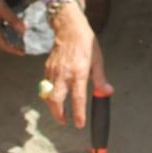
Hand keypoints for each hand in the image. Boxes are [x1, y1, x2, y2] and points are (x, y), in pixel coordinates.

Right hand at [40, 0, 107, 127]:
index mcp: (79, 72)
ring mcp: (53, 71)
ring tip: (60, 112)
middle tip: (64, 121)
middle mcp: (64, 74)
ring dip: (53, 106)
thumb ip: (100, 78)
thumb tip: (106, 92)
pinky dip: (49, 93)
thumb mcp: (97, 60)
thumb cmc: (86, 43)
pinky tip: (56, 95)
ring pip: (48, 94)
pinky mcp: (47, 68)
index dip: (78, 114)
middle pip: (56, 100)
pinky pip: (45, 85)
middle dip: (58, 114)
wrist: (69, 28)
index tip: (79, 124)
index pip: (78, 98)